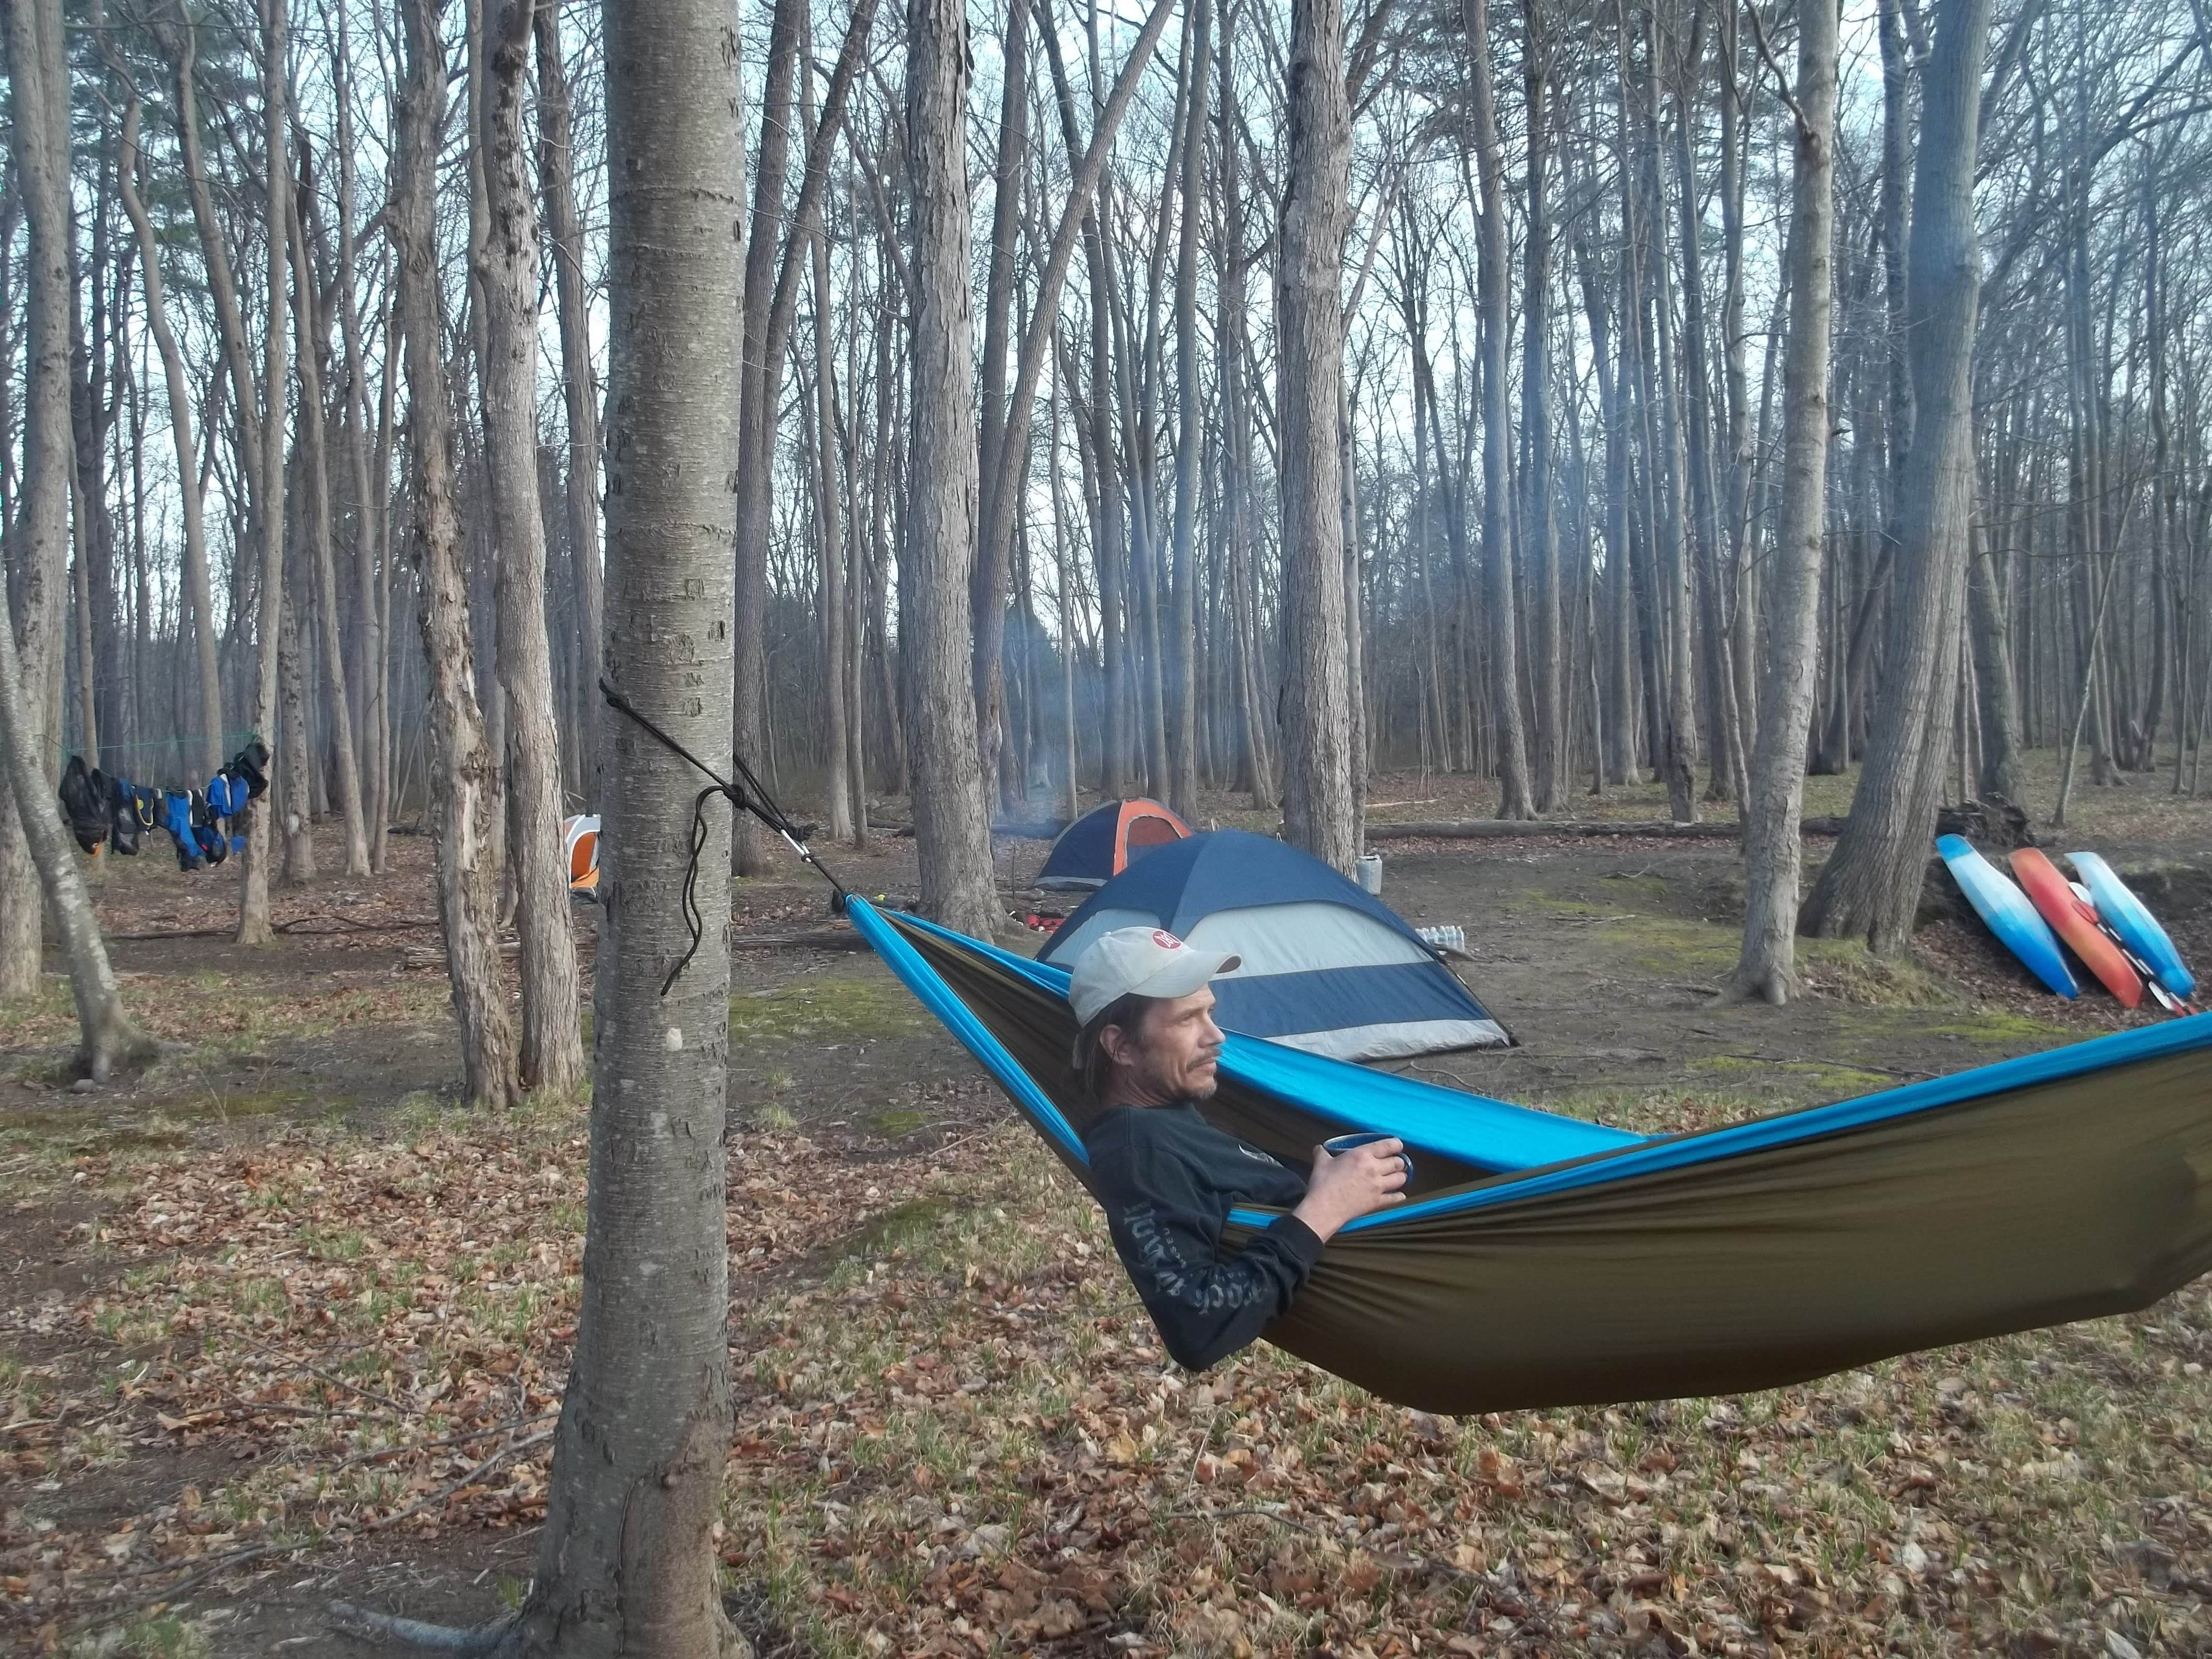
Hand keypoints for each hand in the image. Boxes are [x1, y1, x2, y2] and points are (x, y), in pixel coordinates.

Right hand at [1292, 1138, 1407, 1242]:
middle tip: (1394, 1162)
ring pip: (1401, 1179)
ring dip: (1400, 1177)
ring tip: (1396, 1176)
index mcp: (1362, 1155)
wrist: (1325, 1207)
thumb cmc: (1323, 1183)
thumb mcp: (1321, 1162)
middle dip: (1399, 1161)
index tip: (1396, 1146)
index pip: (1389, 1145)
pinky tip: (1398, 1195)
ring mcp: (1378, 1186)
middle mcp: (1374, 1169)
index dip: (1396, 1144)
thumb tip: (1319, 1149)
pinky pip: (1395, 1198)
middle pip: (1398, 1162)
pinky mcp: (1377, 1202)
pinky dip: (1398, 1196)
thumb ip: (1322, 1153)